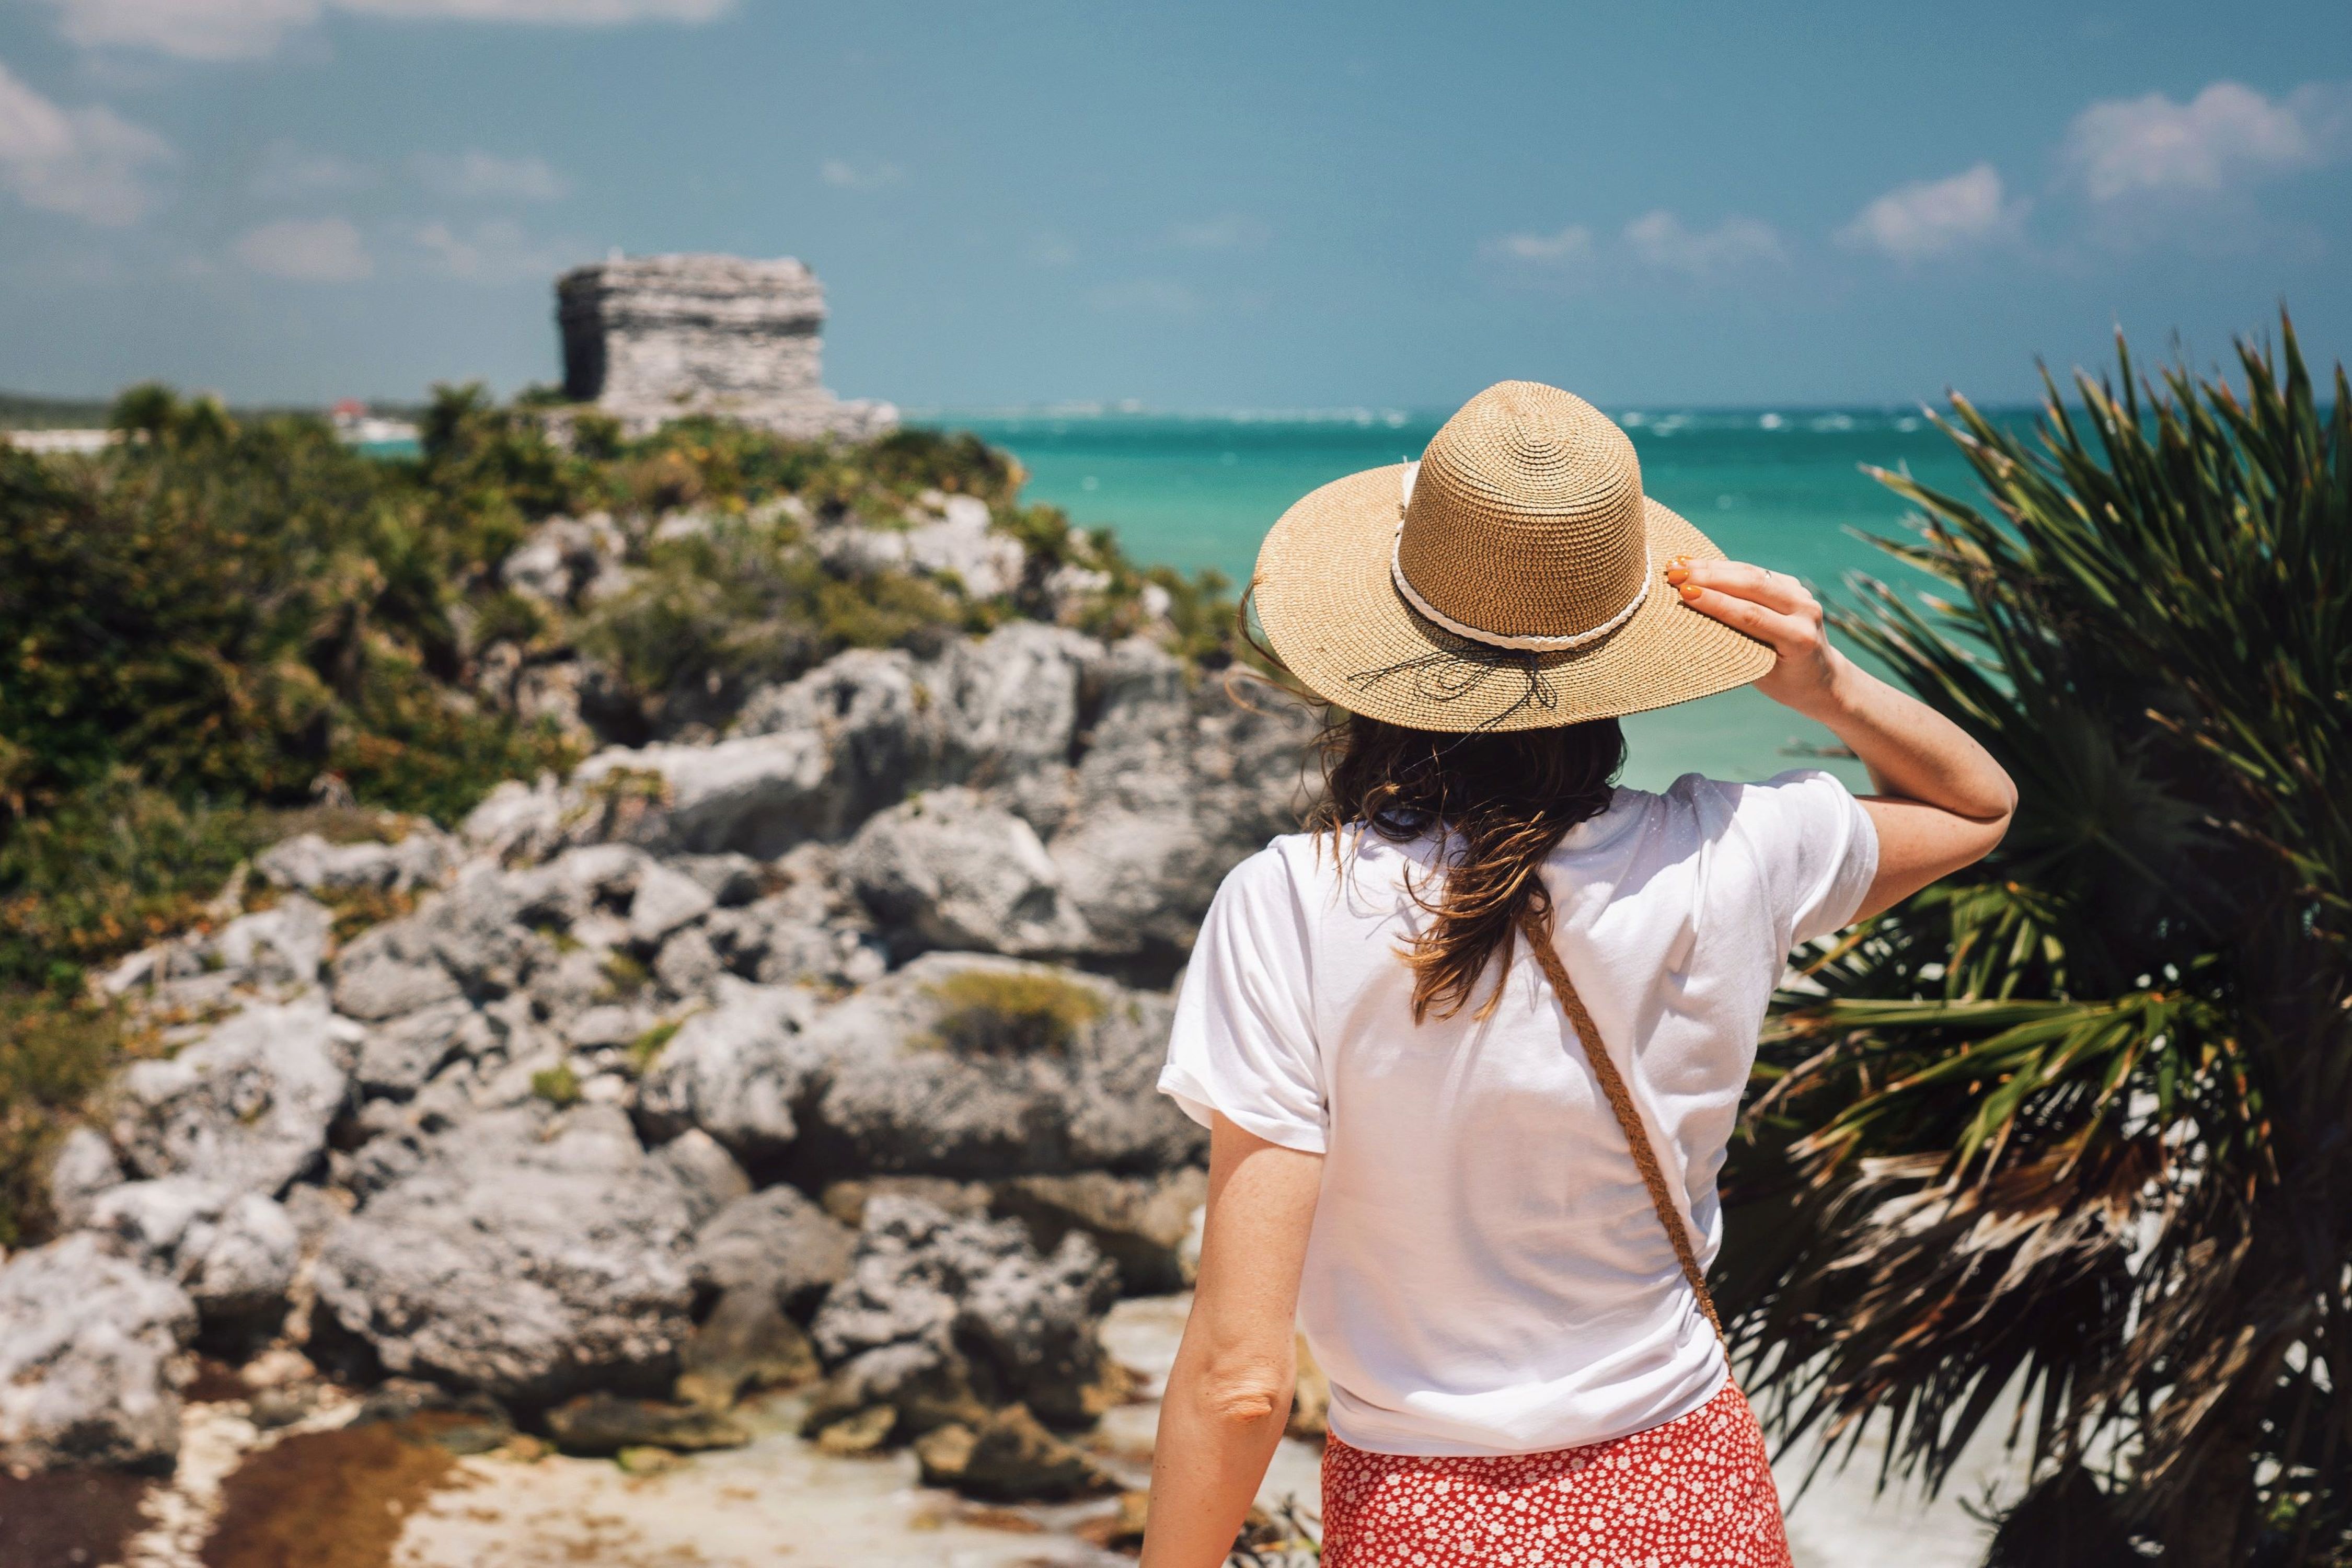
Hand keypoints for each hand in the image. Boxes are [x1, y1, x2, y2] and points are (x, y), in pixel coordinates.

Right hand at [1665, 556, 1844, 716]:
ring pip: (1753, 573)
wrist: (1824, 677)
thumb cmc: (1786, 683)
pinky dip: (1725, 568)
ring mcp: (1801, 594)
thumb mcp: (1762, 674)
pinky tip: (1699, 564)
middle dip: (1710, 577)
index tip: (1684, 593)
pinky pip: (1756, 572)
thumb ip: (1738, 645)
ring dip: (1713, 567)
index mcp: (1799, 638)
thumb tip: (1697, 622)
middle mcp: (1805, 611)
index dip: (1716, 603)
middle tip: (1674, 574)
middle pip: (1752, 586)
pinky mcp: (1793, 585)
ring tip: (1679, 565)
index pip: (1751, 615)